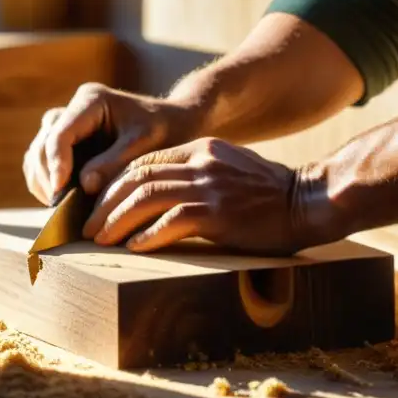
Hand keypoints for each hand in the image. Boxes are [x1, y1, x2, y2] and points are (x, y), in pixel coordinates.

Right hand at [23, 82, 202, 204]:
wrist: (174, 123)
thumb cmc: (165, 130)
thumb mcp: (145, 146)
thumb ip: (115, 163)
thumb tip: (84, 186)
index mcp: (91, 100)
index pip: (60, 133)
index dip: (56, 165)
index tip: (60, 194)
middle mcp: (72, 108)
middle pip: (43, 144)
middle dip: (47, 177)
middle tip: (59, 208)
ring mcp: (66, 124)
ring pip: (37, 154)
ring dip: (43, 182)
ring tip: (58, 209)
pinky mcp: (65, 142)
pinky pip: (43, 163)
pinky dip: (46, 183)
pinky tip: (61, 202)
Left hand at [81, 137, 313, 255]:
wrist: (310, 201)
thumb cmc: (269, 193)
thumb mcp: (229, 169)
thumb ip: (196, 173)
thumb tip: (156, 197)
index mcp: (201, 148)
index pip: (144, 161)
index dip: (114, 184)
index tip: (97, 205)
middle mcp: (201, 163)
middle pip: (137, 178)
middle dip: (106, 204)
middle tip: (88, 227)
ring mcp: (210, 186)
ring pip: (147, 198)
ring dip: (118, 221)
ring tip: (101, 240)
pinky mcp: (220, 212)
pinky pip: (172, 222)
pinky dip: (148, 236)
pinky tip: (134, 248)